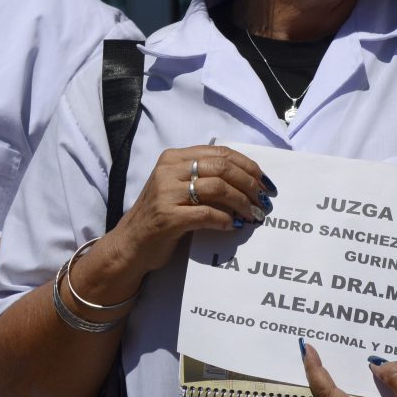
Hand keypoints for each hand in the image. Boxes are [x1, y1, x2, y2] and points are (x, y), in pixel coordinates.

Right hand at [105, 145, 271, 281]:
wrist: (131, 243)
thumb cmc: (161, 216)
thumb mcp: (178, 187)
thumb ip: (204, 177)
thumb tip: (249, 180)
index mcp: (174, 158)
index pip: (220, 153)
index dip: (248, 166)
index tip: (265, 182)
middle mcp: (168, 170)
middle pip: (222, 168)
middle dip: (250, 184)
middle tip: (264, 201)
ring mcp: (166, 193)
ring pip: (218, 188)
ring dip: (243, 202)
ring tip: (254, 214)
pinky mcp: (168, 217)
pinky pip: (208, 214)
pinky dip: (226, 220)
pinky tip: (234, 226)